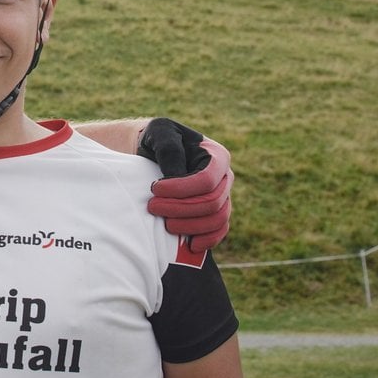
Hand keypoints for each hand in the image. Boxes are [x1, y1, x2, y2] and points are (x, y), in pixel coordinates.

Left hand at [137, 118, 233, 251]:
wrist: (153, 152)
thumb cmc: (156, 140)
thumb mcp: (160, 133)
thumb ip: (170, 150)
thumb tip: (177, 176)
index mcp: (216, 156)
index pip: (206, 181)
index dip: (181, 189)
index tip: (154, 188)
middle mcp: (225, 178)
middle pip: (212, 203)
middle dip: (180, 209)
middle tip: (152, 207)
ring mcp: (223, 197)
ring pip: (217, 220)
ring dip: (189, 226)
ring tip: (164, 223)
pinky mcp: (215, 213)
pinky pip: (219, 231)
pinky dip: (207, 240)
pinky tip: (189, 245)